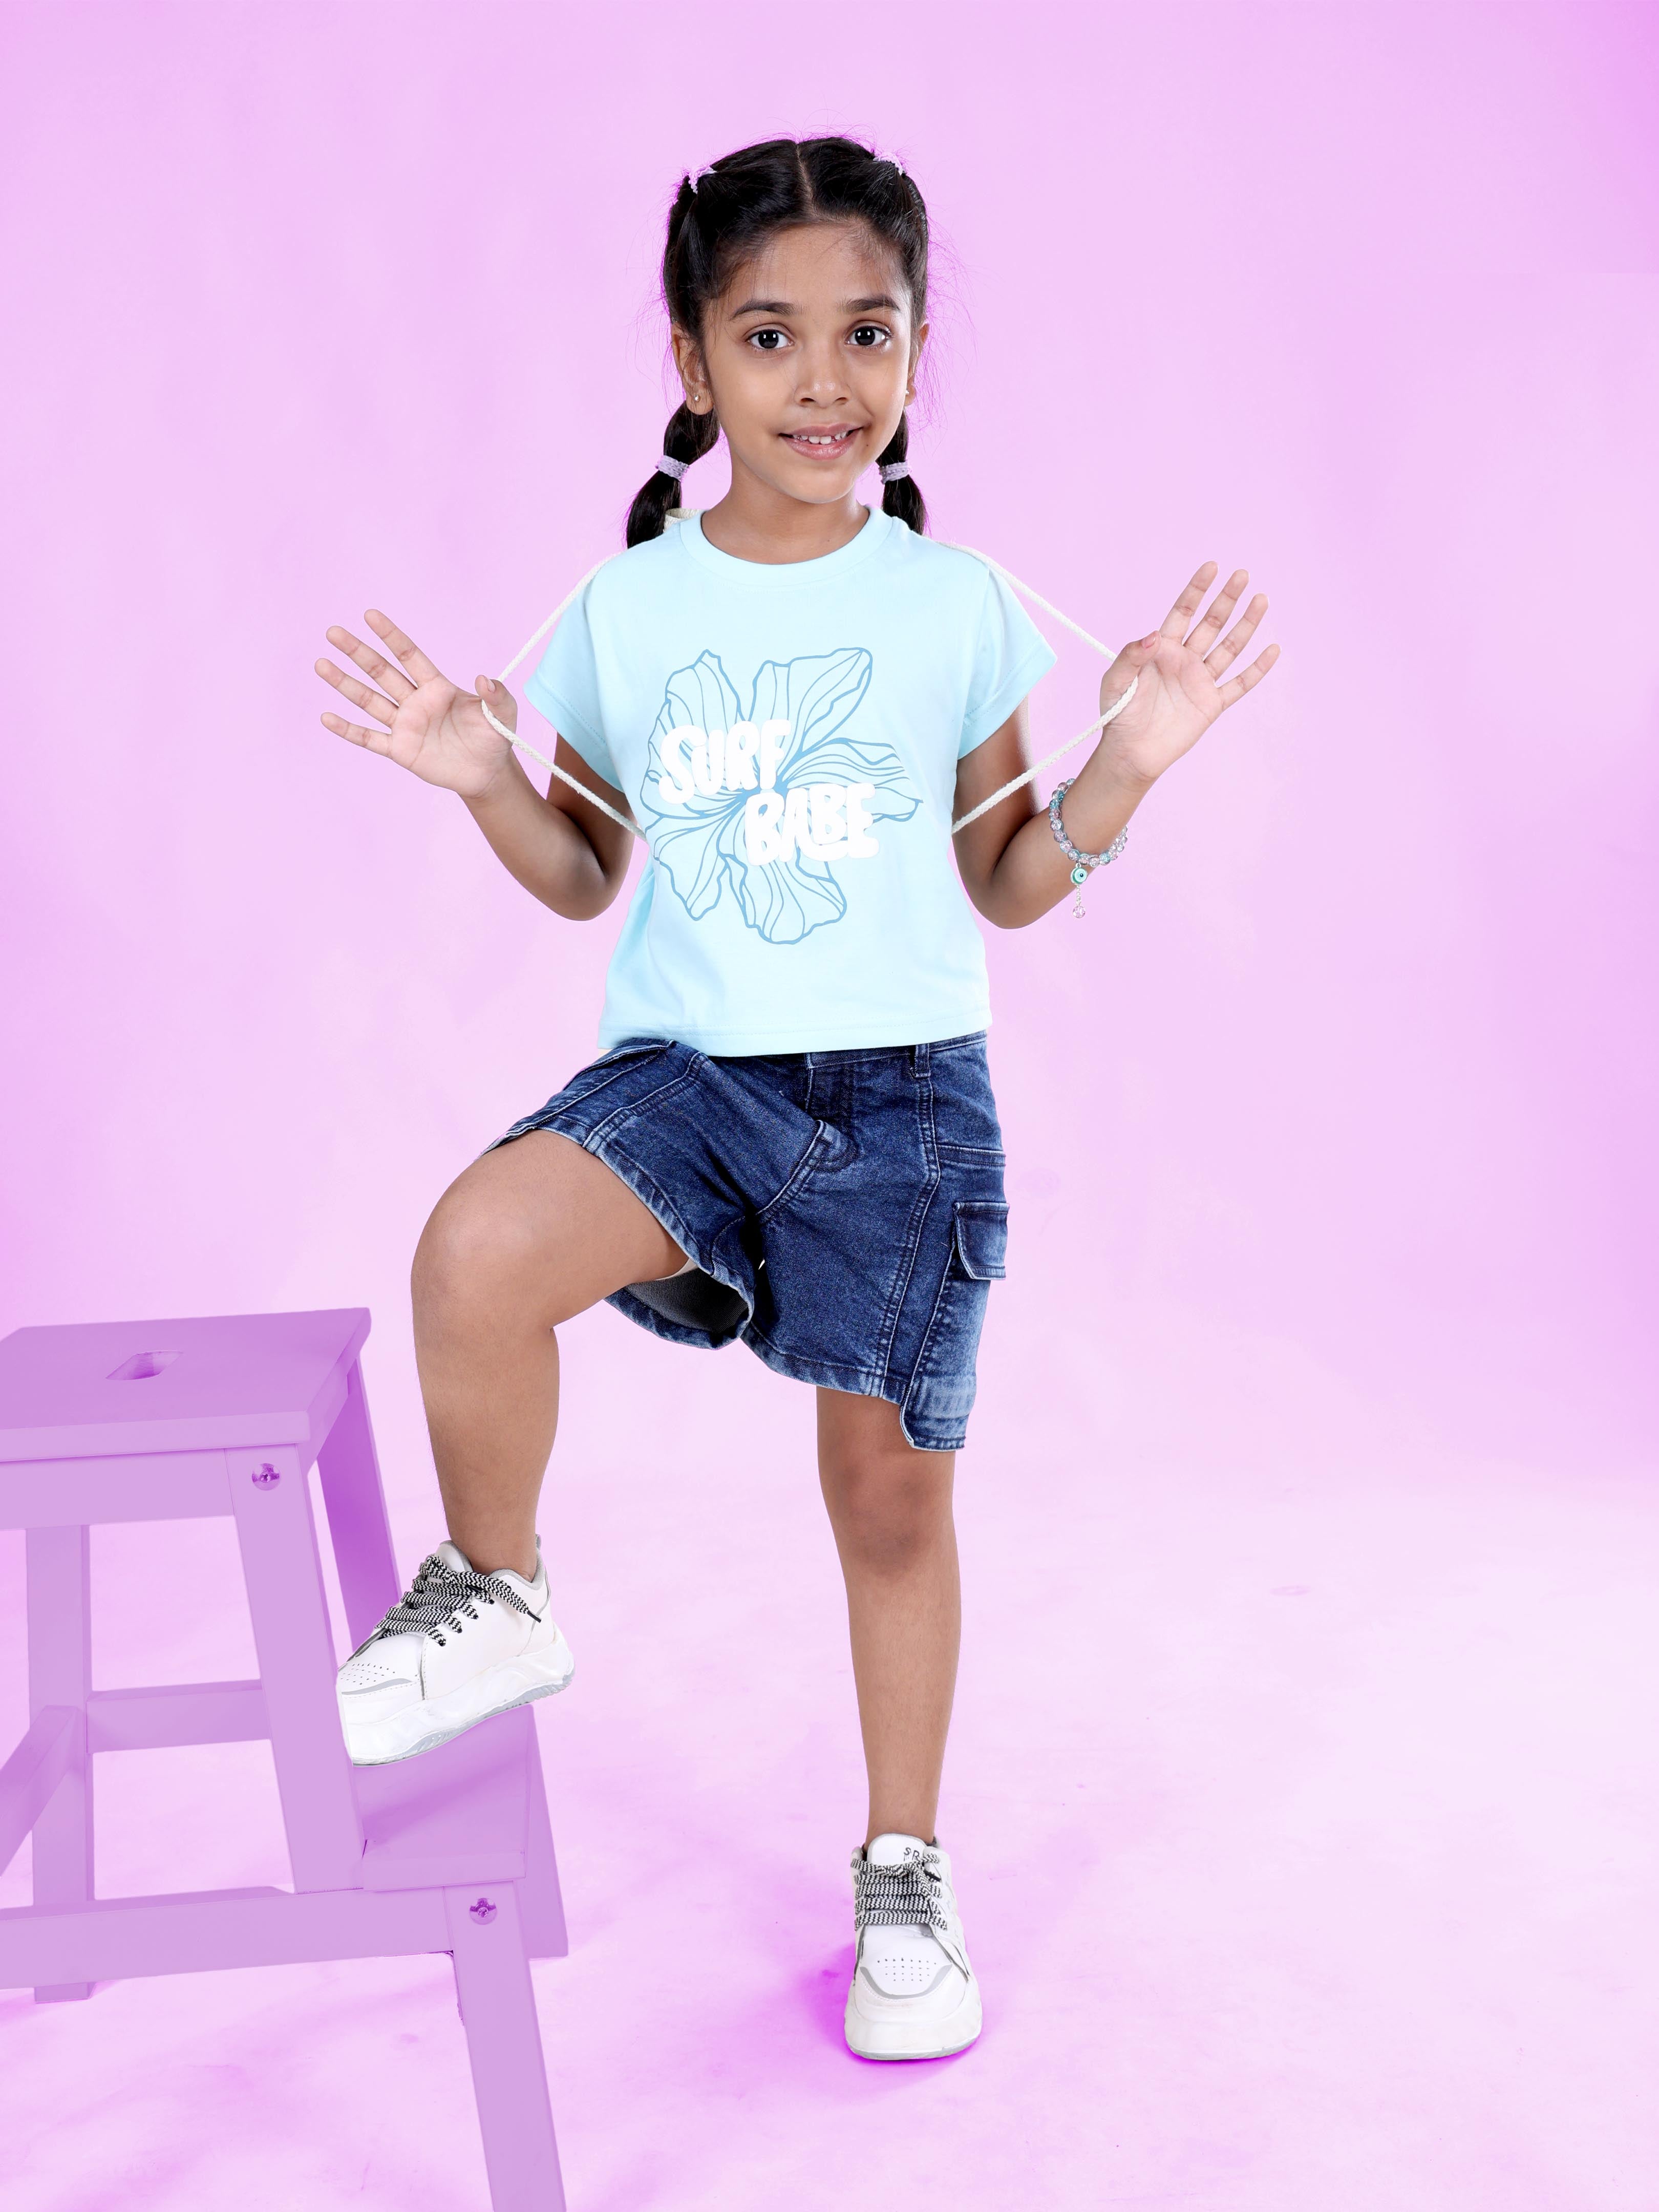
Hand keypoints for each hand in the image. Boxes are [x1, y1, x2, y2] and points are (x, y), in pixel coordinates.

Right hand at [315, 610, 517, 799]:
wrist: (487, 773)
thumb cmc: (495, 738)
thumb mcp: (504, 715)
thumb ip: (497, 695)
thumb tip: (483, 678)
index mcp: (437, 686)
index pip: (408, 654)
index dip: (390, 635)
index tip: (370, 615)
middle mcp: (415, 701)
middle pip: (381, 671)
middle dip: (357, 652)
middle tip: (333, 632)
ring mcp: (404, 725)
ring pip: (369, 700)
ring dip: (345, 683)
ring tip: (321, 664)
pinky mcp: (400, 750)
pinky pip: (369, 738)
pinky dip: (348, 730)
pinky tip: (326, 717)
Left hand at [1094, 563, 1279, 790]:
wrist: (1130, 753)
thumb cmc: (1118, 715)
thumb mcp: (1115, 682)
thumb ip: (1129, 656)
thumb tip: (1153, 635)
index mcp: (1162, 649)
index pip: (1183, 611)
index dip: (1197, 589)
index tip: (1212, 567)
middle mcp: (1185, 660)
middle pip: (1211, 623)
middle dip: (1227, 599)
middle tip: (1243, 574)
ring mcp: (1200, 681)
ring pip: (1229, 647)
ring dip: (1246, 624)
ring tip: (1261, 600)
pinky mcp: (1211, 704)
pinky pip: (1239, 684)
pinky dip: (1257, 669)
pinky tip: (1273, 650)